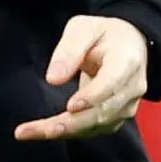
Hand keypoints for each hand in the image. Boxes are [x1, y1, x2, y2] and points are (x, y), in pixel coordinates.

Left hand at [15, 15, 149, 141]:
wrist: (128, 46)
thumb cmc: (103, 34)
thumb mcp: (84, 29)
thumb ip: (69, 50)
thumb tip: (53, 79)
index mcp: (126, 61)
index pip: (111, 83)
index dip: (92, 97)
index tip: (70, 107)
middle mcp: (132, 88)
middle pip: (103, 112)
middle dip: (71, 123)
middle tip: (42, 129)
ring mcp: (127, 105)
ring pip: (95, 125)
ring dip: (63, 131)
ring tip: (29, 132)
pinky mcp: (116, 117)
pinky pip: (92, 130)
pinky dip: (67, 132)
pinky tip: (42, 131)